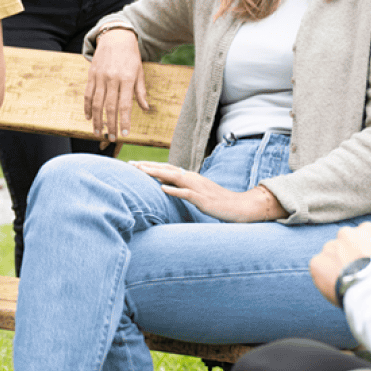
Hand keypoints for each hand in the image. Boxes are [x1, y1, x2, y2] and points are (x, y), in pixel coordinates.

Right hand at [85, 28, 147, 139]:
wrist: (115, 36)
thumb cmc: (131, 56)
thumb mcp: (140, 71)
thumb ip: (141, 91)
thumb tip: (145, 108)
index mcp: (127, 78)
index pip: (125, 105)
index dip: (125, 121)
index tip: (125, 134)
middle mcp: (112, 79)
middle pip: (110, 107)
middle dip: (110, 125)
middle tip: (111, 138)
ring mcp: (100, 77)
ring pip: (96, 103)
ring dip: (97, 120)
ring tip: (97, 133)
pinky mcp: (91, 75)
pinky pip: (87, 94)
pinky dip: (86, 107)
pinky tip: (88, 117)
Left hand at [135, 162, 286, 222]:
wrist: (240, 207)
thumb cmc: (218, 202)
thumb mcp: (197, 194)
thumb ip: (181, 188)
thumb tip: (163, 184)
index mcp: (191, 177)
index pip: (167, 169)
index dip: (150, 166)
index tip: (134, 164)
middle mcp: (193, 178)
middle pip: (167, 169)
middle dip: (148, 166)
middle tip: (130, 164)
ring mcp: (198, 188)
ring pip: (174, 177)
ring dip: (156, 173)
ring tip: (141, 171)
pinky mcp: (203, 199)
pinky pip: (186, 193)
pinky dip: (173, 190)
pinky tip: (162, 188)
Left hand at [310, 222, 370, 306]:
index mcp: (367, 230)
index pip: (364, 235)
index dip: (365, 249)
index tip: (367, 261)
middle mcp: (346, 233)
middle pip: (344, 242)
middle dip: (347, 254)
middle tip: (354, 272)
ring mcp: (330, 247)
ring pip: (330, 254)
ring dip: (335, 265)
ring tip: (345, 282)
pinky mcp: (317, 261)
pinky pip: (318, 267)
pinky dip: (323, 276)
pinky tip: (334, 286)